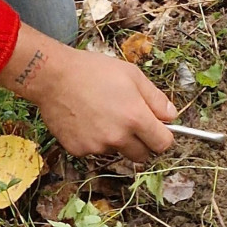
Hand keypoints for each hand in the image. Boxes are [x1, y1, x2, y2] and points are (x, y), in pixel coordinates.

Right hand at [0, 23, 176, 161]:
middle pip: (142, 156)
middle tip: (132, 123)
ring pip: (117, 152)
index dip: (163, 137)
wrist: (54, 77)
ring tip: (104, 114)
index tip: (158, 130)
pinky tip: (87, 120)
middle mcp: (118, 137)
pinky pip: (95, 151)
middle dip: (143, 143)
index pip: (162, 144)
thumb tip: (172, 116)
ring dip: (117, 141)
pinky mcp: (78, 150)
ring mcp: (97, 146)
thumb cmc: (94, 71)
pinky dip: (96, 140)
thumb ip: (156, 99)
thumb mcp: (133, 76)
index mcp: (135, 118)